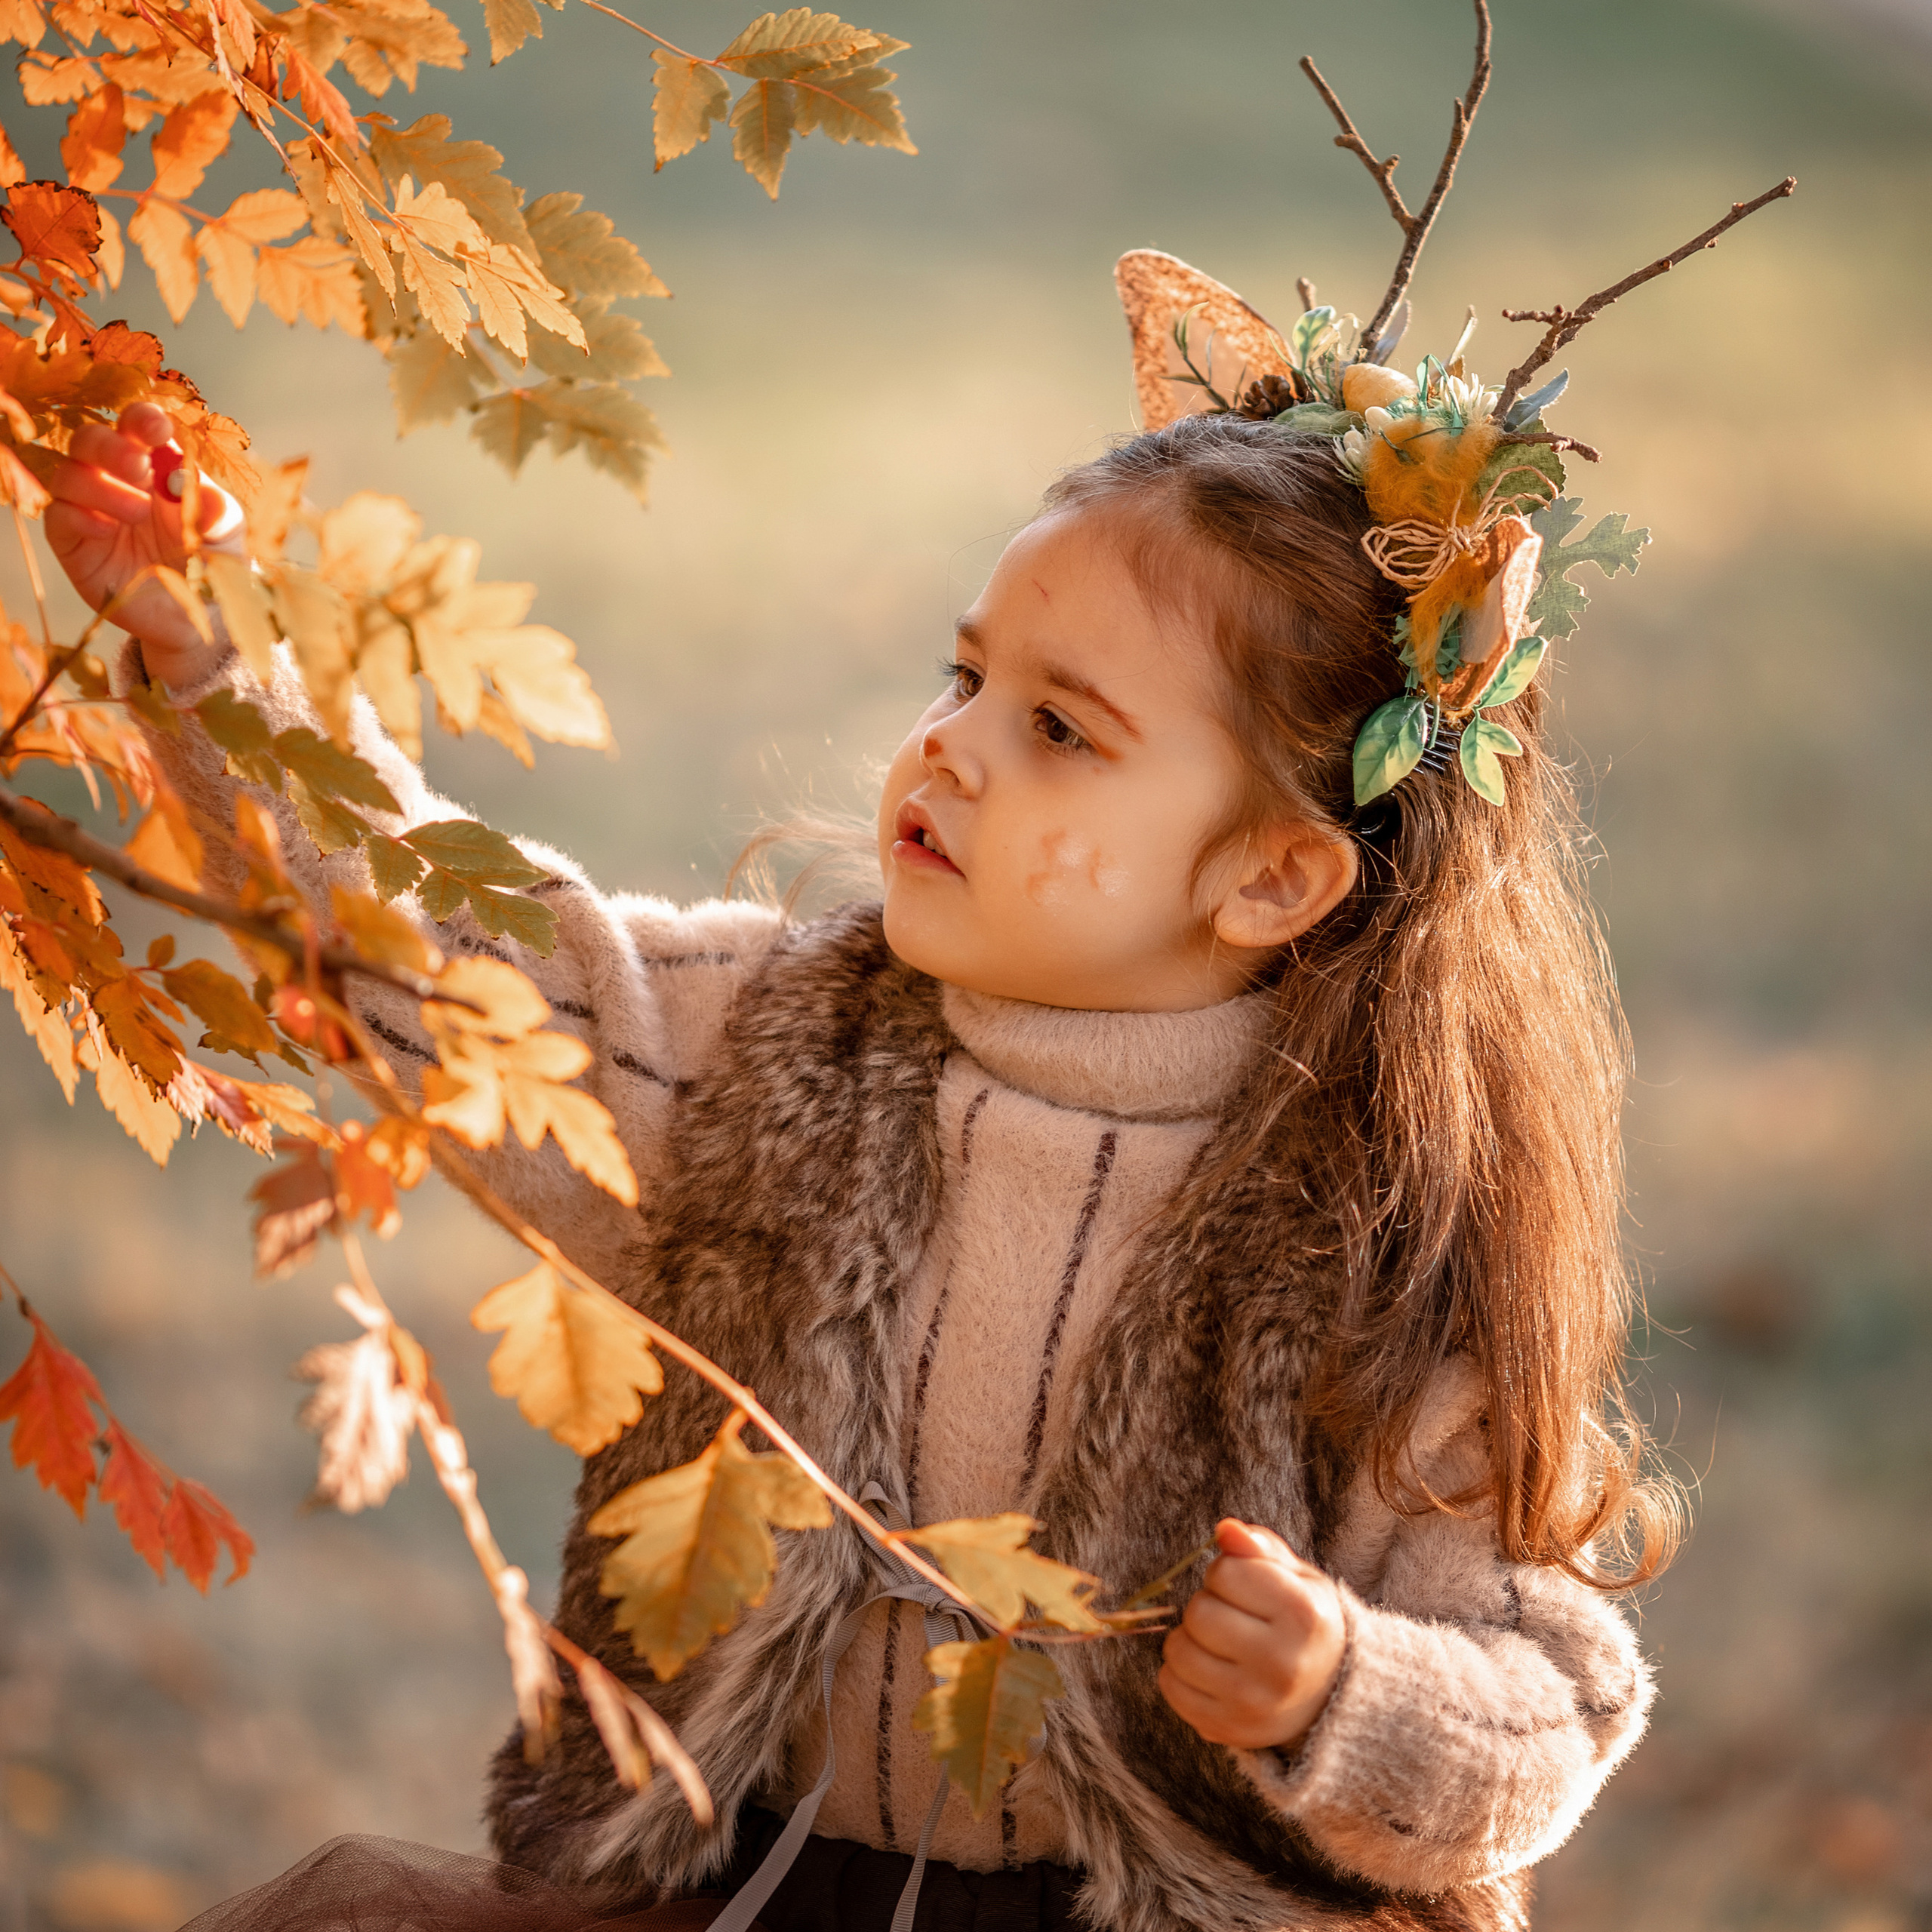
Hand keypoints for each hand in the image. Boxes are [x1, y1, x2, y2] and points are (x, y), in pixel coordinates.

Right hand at [45, 400, 246, 687]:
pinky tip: (107, 530)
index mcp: (154, 466)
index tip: (154, 428)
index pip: (134, 427)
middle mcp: (115, 480)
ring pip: (68, 473)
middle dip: (111, 447)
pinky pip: (58, 517)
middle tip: (141, 469)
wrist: (201, 616)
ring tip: (139, 511)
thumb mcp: (227, 535)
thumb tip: (191, 486)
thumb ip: (217, 510)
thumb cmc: (212, 562)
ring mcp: (91, 510)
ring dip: (100, 485)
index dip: (139, 420)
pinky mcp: (74, 544)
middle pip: (90, 440)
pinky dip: (78, 515)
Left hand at [1158, 1518, 1345, 1751]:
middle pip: (1199, 1613)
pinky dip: (1179, 1671)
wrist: (1330, 1697)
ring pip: (1178, 1652)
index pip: (1224, 1573)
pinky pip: (1171, 1687)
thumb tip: (1225, 1530)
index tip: (1244, 1587)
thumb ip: (1260, 1547)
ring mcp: (1254, 1704)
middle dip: (1206, 1604)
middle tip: (1230, 1615)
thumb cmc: (1305, 1624)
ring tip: (1218, 1641)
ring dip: (1189, 1638)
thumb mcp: (1298, 1578)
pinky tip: (1208, 1668)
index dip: (1226, 1572)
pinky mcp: (1229, 1729)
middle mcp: (1281, 1664)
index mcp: (1303, 1616)